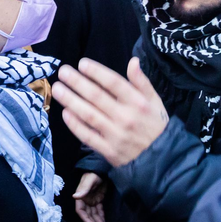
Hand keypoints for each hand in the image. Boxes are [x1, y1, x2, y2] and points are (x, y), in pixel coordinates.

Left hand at [52, 57, 168, 167]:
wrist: (162, 160)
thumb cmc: (156, 126)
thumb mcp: (155, 102)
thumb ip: (142, 82)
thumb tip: (133, 61)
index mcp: (138, 103)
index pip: (114, 83)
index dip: (97, 72)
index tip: (81, 63)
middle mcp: (126, 117)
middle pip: (97, 97)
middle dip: (77, 83)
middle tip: (62, 71)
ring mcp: (116, 135)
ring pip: (89, 115)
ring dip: (71, 101)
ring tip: (57, 89)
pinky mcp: (108, 151)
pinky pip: (88, 136)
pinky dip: (75, 125)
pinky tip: (65, 113)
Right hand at [73, 173, 108, 221]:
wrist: (102, 168)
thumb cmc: (94, 173)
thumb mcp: (89, 180)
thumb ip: (83, 189)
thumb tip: (75, 197)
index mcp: (81, 197)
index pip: (81, 211)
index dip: (86, 220)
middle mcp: (85, 201)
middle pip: (89, 216)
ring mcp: (92, 201)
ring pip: (95, 215)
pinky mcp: (99, 200)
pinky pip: (100, 211)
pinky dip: (103, 218)